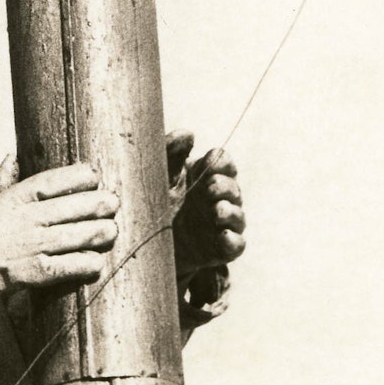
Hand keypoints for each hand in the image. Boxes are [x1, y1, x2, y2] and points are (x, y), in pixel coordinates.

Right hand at [0, 163, 118, 310]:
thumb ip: (2, 180)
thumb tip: (13, 156)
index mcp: (11, 199)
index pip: (48, 182)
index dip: (75, 177)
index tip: (94, 175)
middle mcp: (20, 221)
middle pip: (66, 209)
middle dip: (95, 205)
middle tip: (113, 204)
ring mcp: (24, 248)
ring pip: (69, 238)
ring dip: (95, 234)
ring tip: (112, 231)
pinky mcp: (25, 275)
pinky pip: (60, 269)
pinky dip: (81, 266)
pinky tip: (96, 263)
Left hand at [166, 130, 245, 280]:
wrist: (145, 246)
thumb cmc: (154, 204)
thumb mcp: (158, 177)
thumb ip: (170, 152)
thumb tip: (188, 133)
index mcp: (205, 177)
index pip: (224, 163)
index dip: (221, 162)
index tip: (209, 163)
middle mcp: (218, 200)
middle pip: (233, 188)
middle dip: (224, 187)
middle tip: (209, 188)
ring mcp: (221, 225)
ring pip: (238, 216)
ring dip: (229, 212)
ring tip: (216, 211)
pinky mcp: (220, 250)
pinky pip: (236, 245)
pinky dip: (233, 241)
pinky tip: (222, 236)